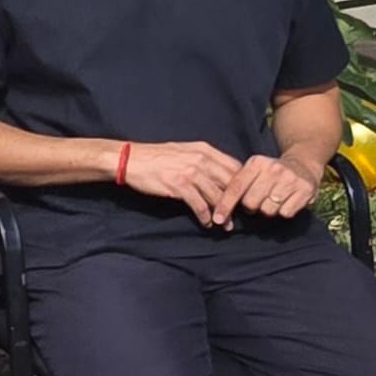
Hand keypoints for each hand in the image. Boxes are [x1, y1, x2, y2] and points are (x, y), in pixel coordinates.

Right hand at [121, 141, 243, 228]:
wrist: (131, 159)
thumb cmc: (157, 156)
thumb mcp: (185, 151)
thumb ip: (204, 159)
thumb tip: (221, 175)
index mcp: (205, 150)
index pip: (235, 167)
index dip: (244, 184)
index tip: (244, 197)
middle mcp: (201, 160)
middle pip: (230, 183)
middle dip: (238, 202)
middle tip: (241, 215)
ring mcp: (190, 173)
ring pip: (217, 197)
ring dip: (223, 214)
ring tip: (225, 225)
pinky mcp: (179, 186)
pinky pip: (200, 206)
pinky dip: (205, 217)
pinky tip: (206, 223)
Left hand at [211, 153, 321, 227]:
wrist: (303, 165)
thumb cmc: (270, 173)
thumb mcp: (253, 170)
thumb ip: (238, 185)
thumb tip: (220, 209)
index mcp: (256, 163)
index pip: (236, 187)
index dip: (225, 205)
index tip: (217, 219)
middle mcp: (273, 169)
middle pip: (250, 203)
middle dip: (251, 207)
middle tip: (258, 201)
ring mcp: (290, 179)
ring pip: (268, 210)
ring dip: (268, 210)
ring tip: (273, 199)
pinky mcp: (305, 190)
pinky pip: (285, 213)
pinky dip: (284, 212)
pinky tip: (287, 201)